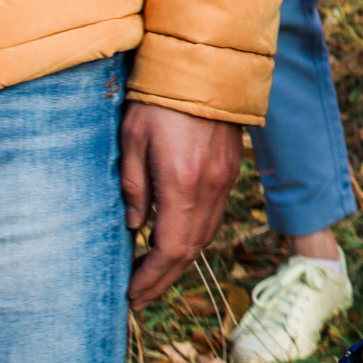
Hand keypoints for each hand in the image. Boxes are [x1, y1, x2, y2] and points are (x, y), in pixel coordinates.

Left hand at [120, 105, 244, 309]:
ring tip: (153, 275)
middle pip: (190, 250)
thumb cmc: (159, 99)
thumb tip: (134, 225)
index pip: (169, 248)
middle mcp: (210, 187)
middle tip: (139, 297)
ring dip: (179, 261)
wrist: (206, 64)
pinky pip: (214, 216)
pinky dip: (193, 238)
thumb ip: (133, 185)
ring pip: (205, 235)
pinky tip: (174, 240)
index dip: (150, 278)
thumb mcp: (132, 138)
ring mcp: (225, 179)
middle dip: (163, 278)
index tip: (131, 295)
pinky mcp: (230, 170)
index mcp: (183, 182)